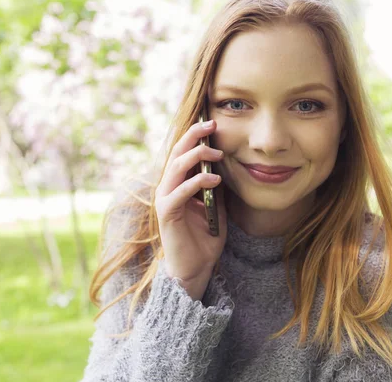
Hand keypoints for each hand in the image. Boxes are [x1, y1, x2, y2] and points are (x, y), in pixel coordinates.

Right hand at [155, 119, 227, 300]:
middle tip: (212, 124)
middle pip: (177, 153)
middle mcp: (168, 188)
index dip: (195, 136)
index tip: (213, 123)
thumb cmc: (204, 238)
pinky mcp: (167, 214)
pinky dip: (197, 183)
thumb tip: (226, 165)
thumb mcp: (216, 206)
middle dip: (194, 136)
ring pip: (176, 168)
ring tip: (217, 153)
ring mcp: (165, 200)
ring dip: (197, 156)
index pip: (183, 152)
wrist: (195, 268)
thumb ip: (216, 187)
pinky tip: (214, 180)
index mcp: (178, 184)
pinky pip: (180, 192)